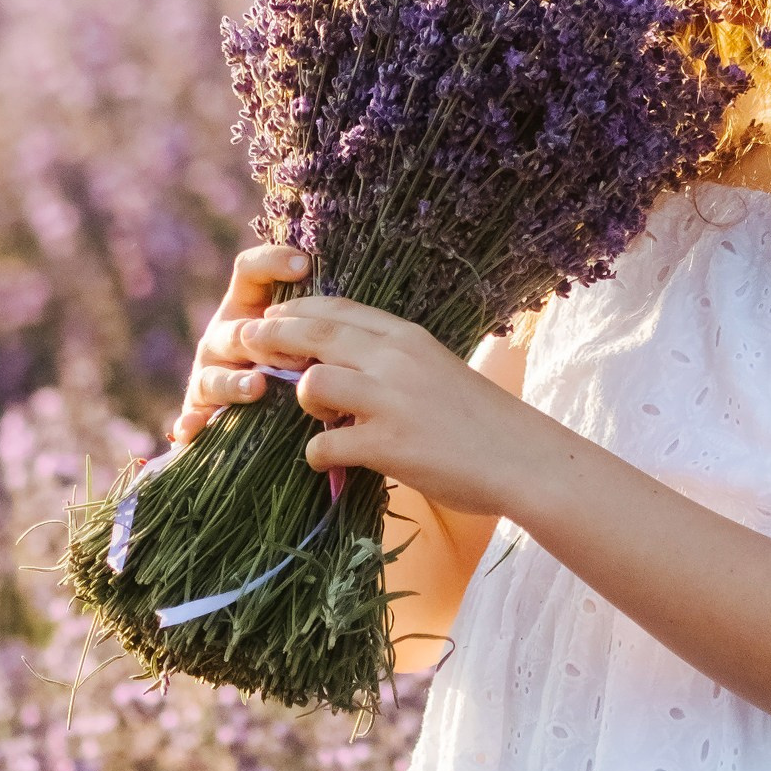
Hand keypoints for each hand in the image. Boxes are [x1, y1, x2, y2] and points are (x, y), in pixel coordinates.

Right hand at [171, 244, 310, 444]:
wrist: (263, 421)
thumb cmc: (297, 370)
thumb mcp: (309, 342)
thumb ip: (320, 323)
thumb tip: (356, 307)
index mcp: (248, 309)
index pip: (249, 272)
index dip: (271, 262)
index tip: (304, 265)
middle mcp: (223, 338)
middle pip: (238, 330)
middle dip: (268, 339)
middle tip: (301, 355)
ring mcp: (208, 376)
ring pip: (215, 376)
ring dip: (235, 382)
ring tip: (258, 387)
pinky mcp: (200, 414)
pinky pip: (191, 419)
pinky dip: (190, 424)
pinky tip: (194, 430)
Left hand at [239, 293, 538, 517]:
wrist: (525, 460)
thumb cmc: (486, 422)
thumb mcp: (440, 370)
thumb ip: (395, 362)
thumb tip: (347, 363)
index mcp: (408, 337)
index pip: (338, 308)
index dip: (296, 311)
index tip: (271, 318)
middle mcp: (396, 359)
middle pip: (313, 333)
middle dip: (271, 339)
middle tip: (244, 346)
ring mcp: (390, 401)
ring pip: (312, 383)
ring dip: (304, 402)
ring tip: (318, 417)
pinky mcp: (387, 445)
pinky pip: (324, 444)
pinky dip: (318, 455)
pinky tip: (330, 461)